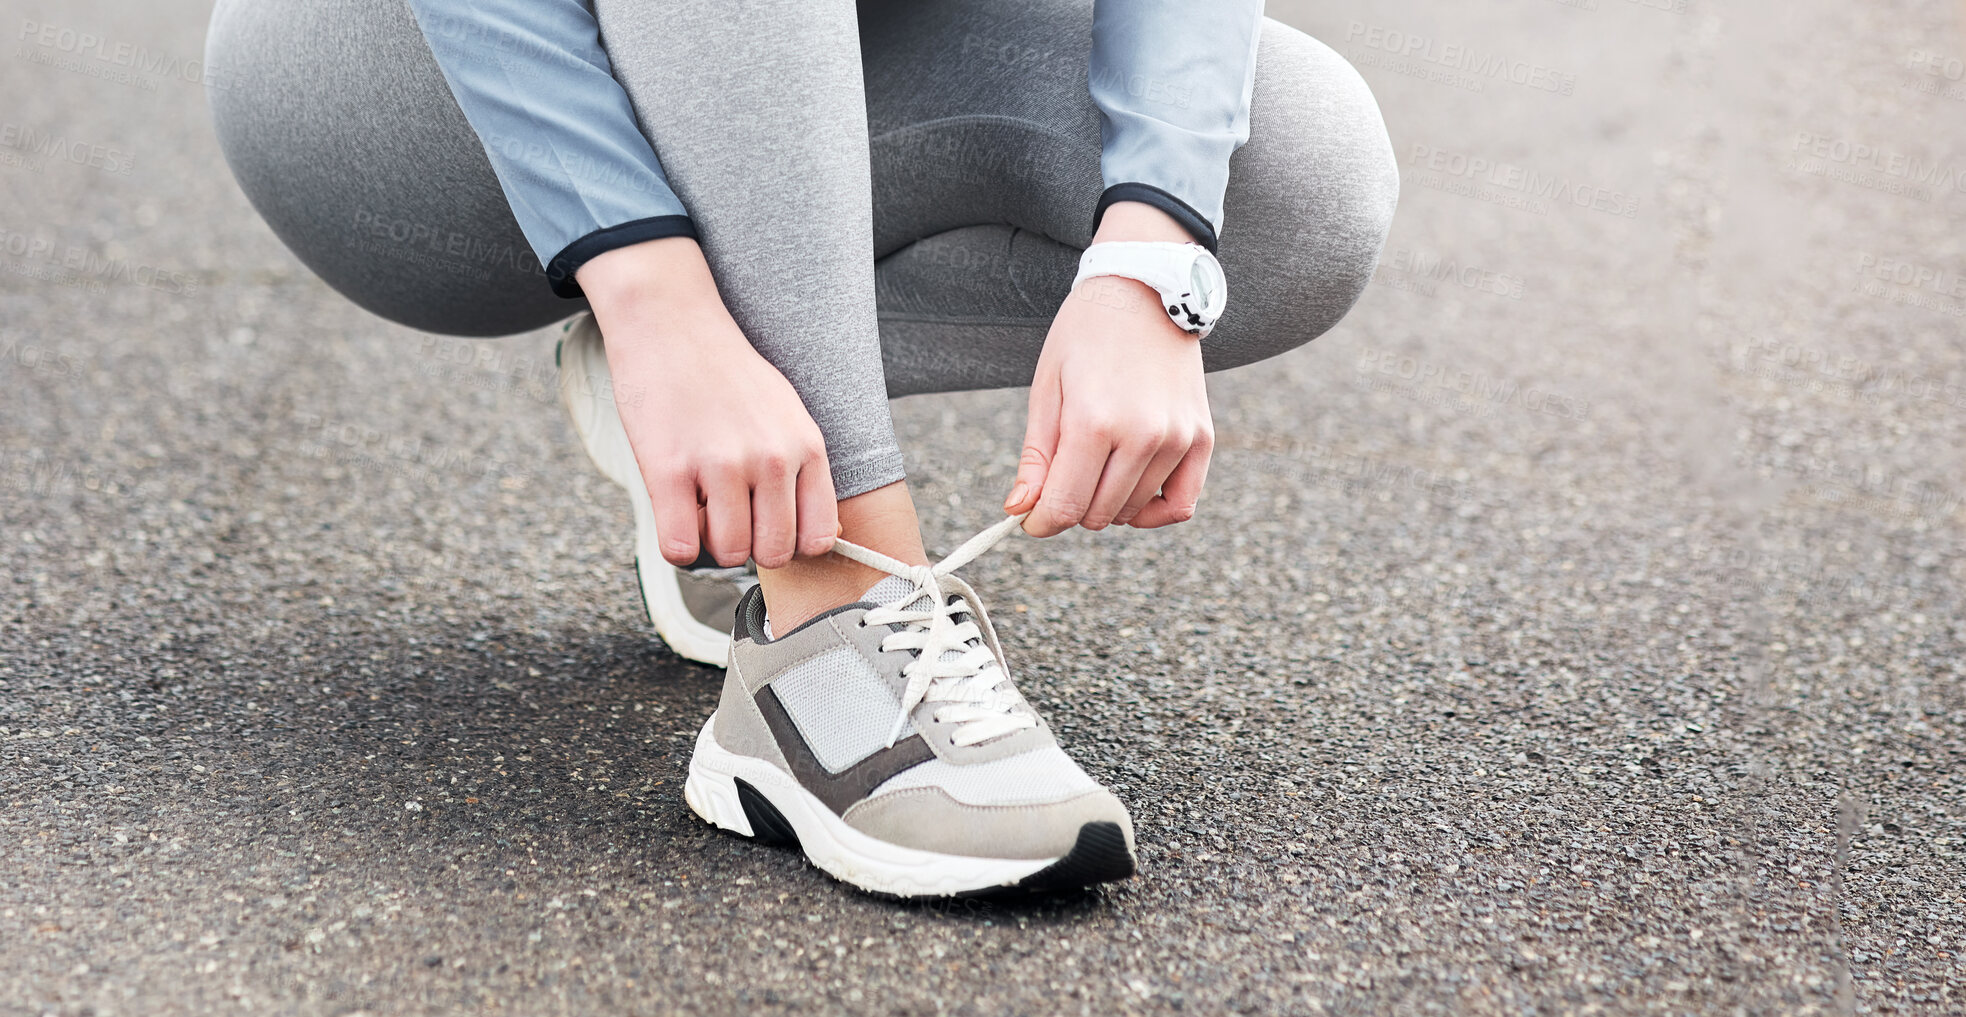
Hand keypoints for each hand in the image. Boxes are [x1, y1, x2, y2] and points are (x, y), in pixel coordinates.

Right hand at [578, 238, 837, 568]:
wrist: (672, 323)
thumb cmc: (728, 374)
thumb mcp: (788, 412)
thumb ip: (804, 469)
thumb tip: (823, 537)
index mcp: (806, 446)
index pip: (819, 537)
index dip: (790, 542)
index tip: (767, 525)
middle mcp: (771, 458)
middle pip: (772, 552)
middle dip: (750, 546)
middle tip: (729, 516)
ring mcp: (721, 464)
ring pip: (728, 555)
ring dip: (711, 542)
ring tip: (699, 506)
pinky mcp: (668, 469)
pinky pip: (680, 547)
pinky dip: (676, 545)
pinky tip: (674, 515)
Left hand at [1004, 202, 1214, 535]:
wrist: (1144, 290)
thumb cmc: (1085, 334)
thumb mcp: (1048, 388)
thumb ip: (1037, 456)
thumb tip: (1020, 511)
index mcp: (1093, 421)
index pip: (1064, 506)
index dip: (1040, 521)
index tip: (1030, 517)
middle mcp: (1142, 435)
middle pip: (1097, 515)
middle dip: (1070, 507)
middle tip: (1062, 475)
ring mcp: (1177, 438)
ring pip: (1133, 512)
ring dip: (1107, 504)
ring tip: (1096, 465)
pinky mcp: (1202, 438)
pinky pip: (1181, 505)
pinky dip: (1154, 512)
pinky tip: (1132, 494)